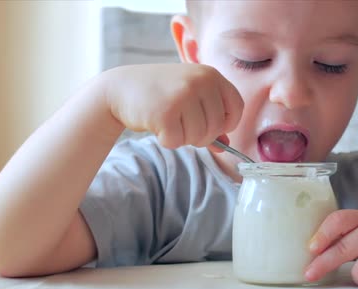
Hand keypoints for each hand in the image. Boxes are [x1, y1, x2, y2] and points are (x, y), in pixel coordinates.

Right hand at [102, 63, 243, 148]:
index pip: (237, 107)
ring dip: (184, 138)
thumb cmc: (159, 94)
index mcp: (211, 75)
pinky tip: (157, 126)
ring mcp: (183, 95)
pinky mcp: (165, 112)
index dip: (229, 123)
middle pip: (217, 127)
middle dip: (202, 136)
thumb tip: (225, 145)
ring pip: (199, 136)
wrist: (120, 88)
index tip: (215, 127)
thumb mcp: (189, 97)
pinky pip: (177, 141)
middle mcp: (200, 82)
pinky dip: (168, 140)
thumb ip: (210, 118)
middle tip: (183, 126)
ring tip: (169, 122)